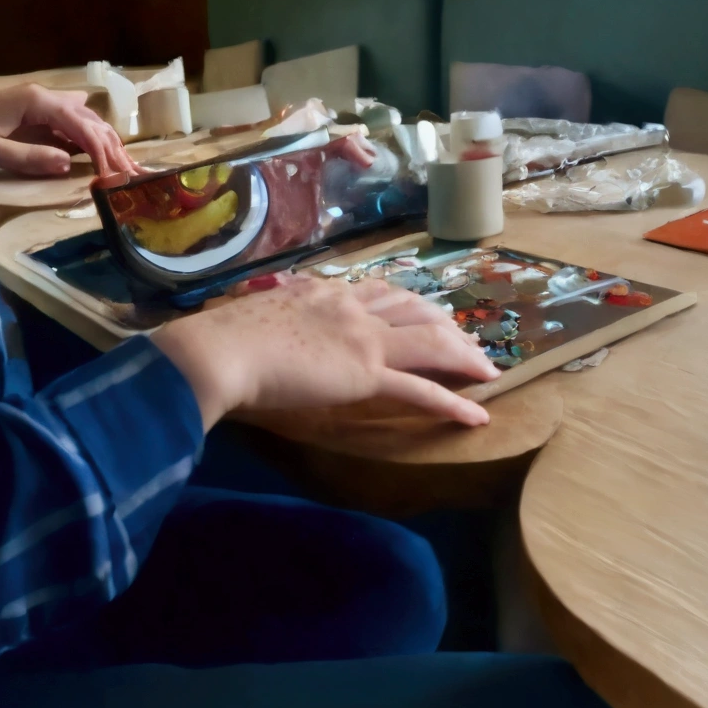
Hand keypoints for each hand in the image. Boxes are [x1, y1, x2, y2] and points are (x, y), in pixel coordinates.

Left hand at [0, 82, 131, 179]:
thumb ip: (29, 158)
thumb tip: (68, 164)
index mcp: (36, 101)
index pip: (78, 122)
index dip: (98, 147)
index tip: (112, 170)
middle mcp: (46, 97)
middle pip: (88, 118)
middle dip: (110, 145)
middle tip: (130, 171)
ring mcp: (43, 104)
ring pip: (85, 119)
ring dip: (105, 141)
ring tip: (124, 164)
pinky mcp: (39, 114)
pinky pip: (72, 124)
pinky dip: (90, 139)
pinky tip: (102, 155)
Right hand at [154, 274, 497, 430]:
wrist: (221, 350)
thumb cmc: (223, 340)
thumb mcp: (252, 320)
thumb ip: (270, 324)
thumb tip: (262, 334)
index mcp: (322, 291)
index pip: (376, 292)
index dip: (406, 303)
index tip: (422, 312)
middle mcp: (351, 306)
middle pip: (414, 308)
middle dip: (445, 323)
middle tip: (467, 340)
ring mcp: (363, 338)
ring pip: (429, 341)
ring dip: (463, 356)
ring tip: (487, 371)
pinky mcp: (366, 373)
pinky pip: (421, 389)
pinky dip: (452, 403)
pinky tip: (476, 417)